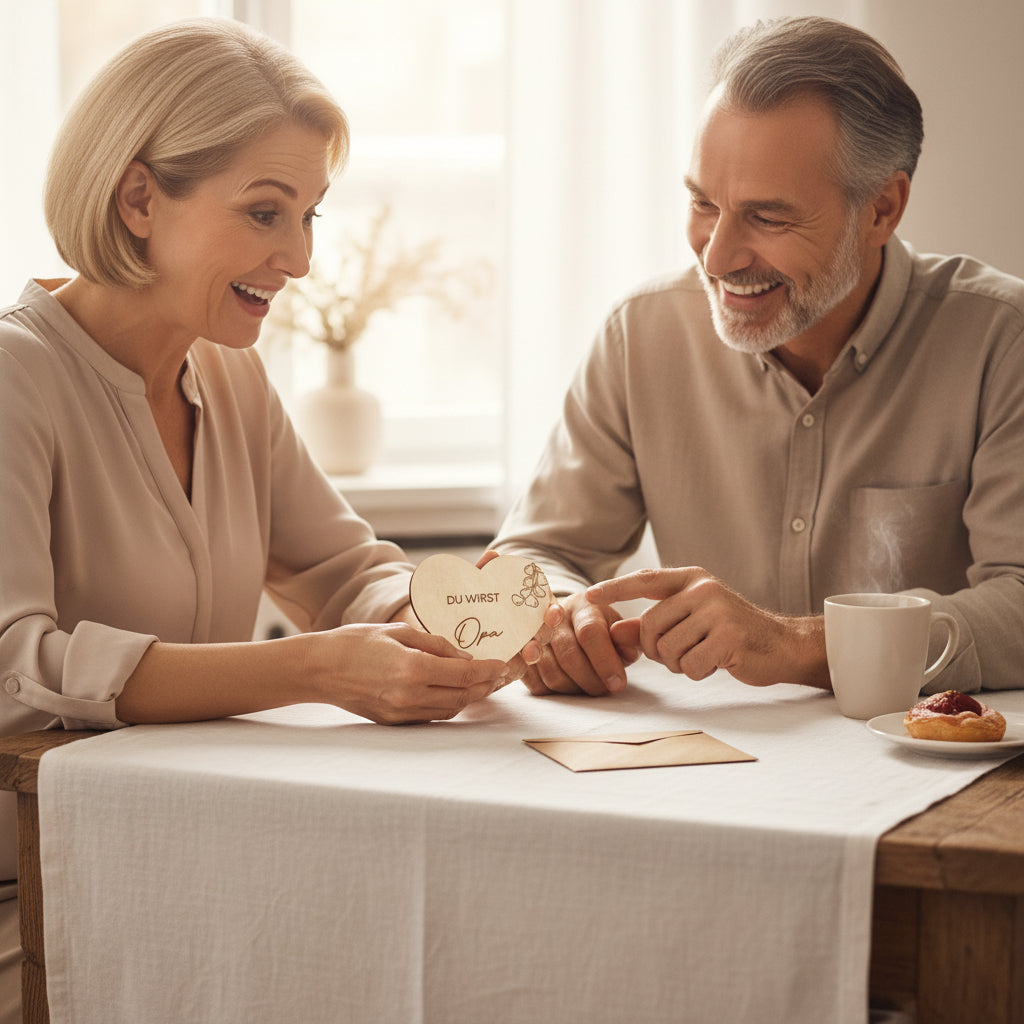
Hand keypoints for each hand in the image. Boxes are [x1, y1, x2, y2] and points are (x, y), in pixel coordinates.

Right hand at [308, 622, 510, 724]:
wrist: (319, 669)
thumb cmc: (355, 643)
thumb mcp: (398, 632)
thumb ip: (435, 644)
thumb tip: (464, 655)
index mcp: (413, 669)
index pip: (465, 673)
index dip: (488, 669)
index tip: (503, 664)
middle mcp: (410, 695)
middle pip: (462, 696)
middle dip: (486, 686)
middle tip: (501, 676)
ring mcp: (402, 712)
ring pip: (450, 709)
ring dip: (470, 698)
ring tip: (483, 684)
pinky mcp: (394, 721)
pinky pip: (432, 715)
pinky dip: (449, 705)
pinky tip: (456, 692)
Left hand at [474, 550, 562, 679]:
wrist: (438, 626)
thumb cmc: (462, 603)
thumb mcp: (471, 585)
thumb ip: (482, 572)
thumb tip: (493, 555)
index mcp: (525, 607)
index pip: (547, 608)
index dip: (553, 612)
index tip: (551, 613)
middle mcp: (527, 629)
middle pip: (543, 634)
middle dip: (543, 637)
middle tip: (534, 642)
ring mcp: (516, 651)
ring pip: (532, 656)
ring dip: (532, 655)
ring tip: (526, 655)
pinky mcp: (503, 668)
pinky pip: (512, 672)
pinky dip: (509, 672)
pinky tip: (504, 672)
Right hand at [518, 591, 639, 696]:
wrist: (573, 623)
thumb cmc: (603, 630)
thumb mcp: (621, 630)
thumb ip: (628, 641)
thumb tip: (628, 652)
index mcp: (583, 605)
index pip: (589, 632)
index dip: (604, 661)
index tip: (618, 684)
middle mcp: (554, 616)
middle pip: (568, 654)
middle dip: (590, 680)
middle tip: (605, 690)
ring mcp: (534, 635)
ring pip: (551, 672)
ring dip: (573, 689)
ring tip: (588, 687)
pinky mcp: (521, 655)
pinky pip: (534, 682)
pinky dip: (553, 692)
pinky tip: (569, 687)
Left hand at [586, 568, 827, 687]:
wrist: (782, 646)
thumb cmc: (731, 635)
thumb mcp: (689, 622)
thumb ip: (651, 624)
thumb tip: (612, 631)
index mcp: (692, 579)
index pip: (644, 581)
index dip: (614, 589)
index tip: (588, 595)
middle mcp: (702, 589)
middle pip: (650, 627)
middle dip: (659, 651)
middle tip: (685, 653)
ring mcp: (717, 610)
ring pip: (668, 649)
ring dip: (681, 663)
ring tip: (705, 655)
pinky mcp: (729, 635)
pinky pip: (690, 664)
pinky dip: (698, 672)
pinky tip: (718, 663)